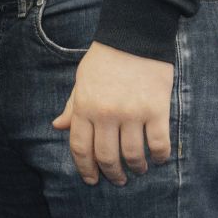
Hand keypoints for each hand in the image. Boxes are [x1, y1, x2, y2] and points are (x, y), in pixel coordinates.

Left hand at [52, 41, 174, 185]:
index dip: (85, 168)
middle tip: (118, 180)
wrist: (133, 38)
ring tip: (139, 169)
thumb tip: (58, 126)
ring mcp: (132, 113)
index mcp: (85, 106)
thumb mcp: (81, 81)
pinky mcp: (156, 111)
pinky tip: (157, 158)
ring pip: (133, 155)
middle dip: (112, 174)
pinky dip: (159, 157)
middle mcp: (106, 113)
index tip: (92, 179)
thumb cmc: (104, 60)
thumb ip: (72, 106)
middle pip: (106, 156)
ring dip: (136, 168)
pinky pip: (159, 144)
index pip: (80, 147)